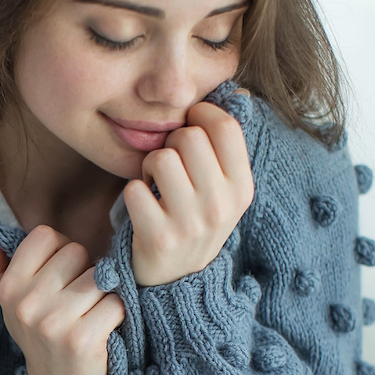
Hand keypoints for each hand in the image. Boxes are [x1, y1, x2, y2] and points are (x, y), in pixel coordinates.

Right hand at [0, 226, 124, 374]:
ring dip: (103, 293)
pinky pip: (115, 302)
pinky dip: (117, 313)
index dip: (60, 252)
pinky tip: (104, 329)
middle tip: (77, 301)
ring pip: (99, 276)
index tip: (61, 276)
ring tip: (90, 314)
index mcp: (9, 287)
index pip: (45, 236)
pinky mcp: (81, 339)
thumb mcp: (14, 302)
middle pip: (75, 252)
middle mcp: (27, 303)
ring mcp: (53, 322)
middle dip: (83, 272)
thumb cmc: (42, 335)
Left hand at [123, 93, 253, 287]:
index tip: (189, 126)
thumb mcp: (223, 190)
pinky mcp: (158, 238)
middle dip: (171, 144)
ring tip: (154, 184)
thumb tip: (241, 92)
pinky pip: (134, 189)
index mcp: (242, 189)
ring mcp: (190, 225)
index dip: (200, 116)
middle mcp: (221, 207)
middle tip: (169, 165)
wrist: (175, 282)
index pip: (225, 127)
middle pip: (189, 138)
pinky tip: (142, 207)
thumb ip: (226, 146)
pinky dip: (132, 193)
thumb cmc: (193, 221)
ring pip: (160, 159)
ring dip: (149, 167)